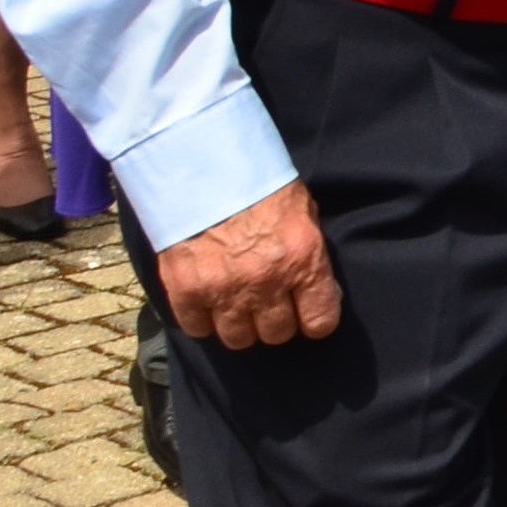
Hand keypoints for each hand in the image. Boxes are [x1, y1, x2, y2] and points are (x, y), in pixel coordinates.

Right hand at [156, 179, 343, 349]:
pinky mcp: (186, 292)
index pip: (320, 321)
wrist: (202, 167)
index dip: (316, 320)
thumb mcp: (302, 213)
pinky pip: (198, 329)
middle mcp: (265, 282)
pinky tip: (208, 302)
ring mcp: (223, 290)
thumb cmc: (259, 186)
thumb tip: (317, 291)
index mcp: (302, 259)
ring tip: (237, 305)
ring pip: (238, 339)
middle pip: (277, 334)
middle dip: (276, 321)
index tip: (308, 315)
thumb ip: (308, 255)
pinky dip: (203, 320)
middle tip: (268, 304)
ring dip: (240, 325)